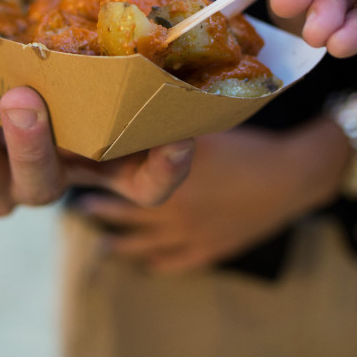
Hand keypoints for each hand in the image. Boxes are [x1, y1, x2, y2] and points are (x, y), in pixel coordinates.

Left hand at [0, 44, 194, 216]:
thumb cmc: (50, 74)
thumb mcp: (87, 70)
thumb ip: (123, 69)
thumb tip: (169, 66)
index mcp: (95, 167)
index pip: (146, 187)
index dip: (164, 170)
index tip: (177, 138)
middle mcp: (46, 189)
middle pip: (42, 185)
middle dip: (29, 143)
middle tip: (23, 95)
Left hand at [71, 119, 349, 273]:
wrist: (294, 179)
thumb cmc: (250, 145)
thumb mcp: (207, 127)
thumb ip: (170, 118)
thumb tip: (136, 97)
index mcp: (167, 173)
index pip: (115, 170)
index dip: (87, 165)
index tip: (62, 156)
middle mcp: (170, 207)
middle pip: (120, 204)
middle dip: (93, 196)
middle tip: (66, 190)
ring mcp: (186, 233)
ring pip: (136, 236)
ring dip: (111, 229)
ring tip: (87, 223)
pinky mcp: (206, 250)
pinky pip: (168, 260)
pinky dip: (147, 258)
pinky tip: (129, 257)